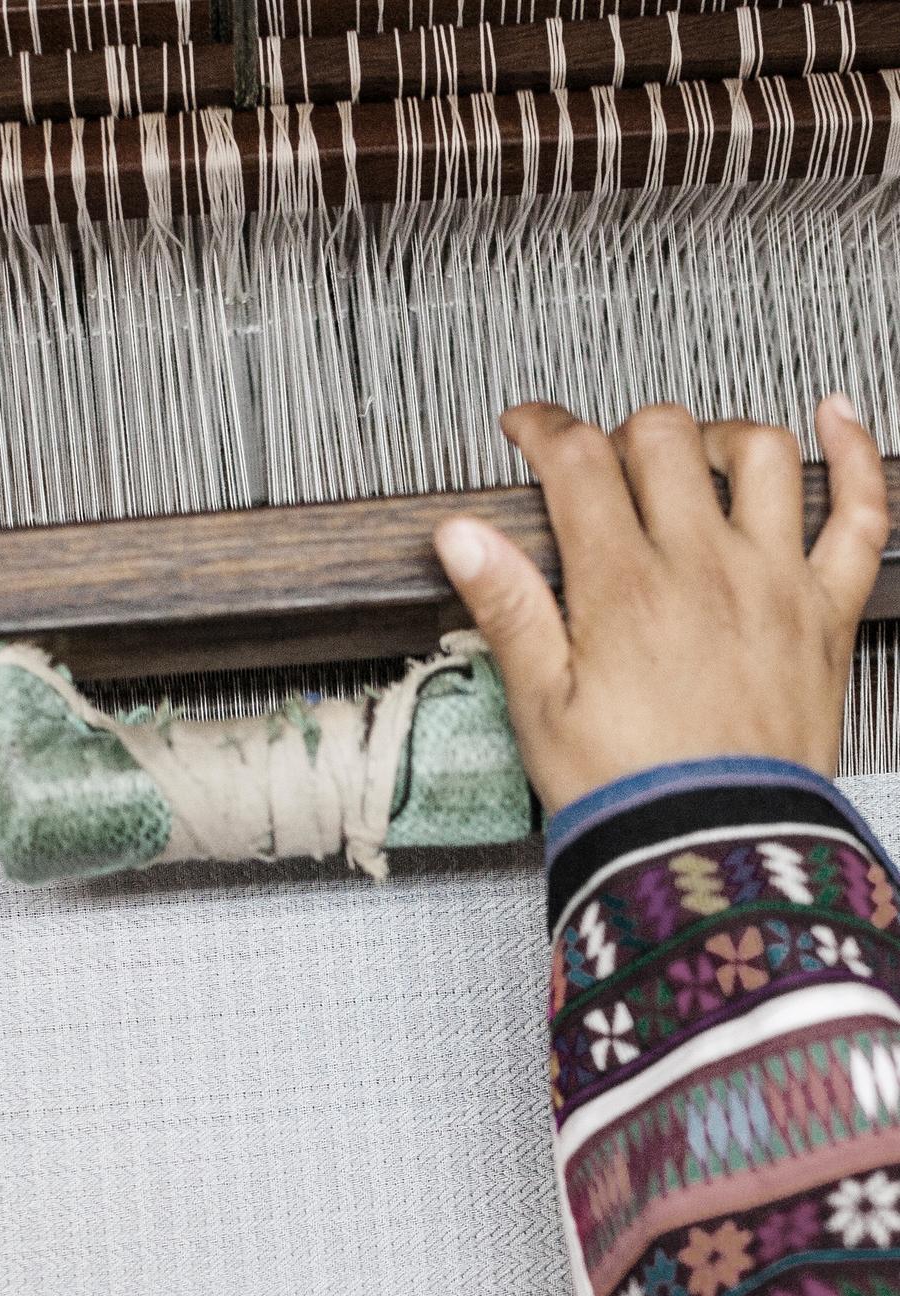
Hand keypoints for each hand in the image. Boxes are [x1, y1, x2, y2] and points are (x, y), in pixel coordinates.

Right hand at [432, 396, 889, 816]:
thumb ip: (506, 607)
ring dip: (716, 436)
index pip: (578, 461)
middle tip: (600, 469)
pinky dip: (852, 453)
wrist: (715, 850)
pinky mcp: (826, 611)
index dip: (543, 429)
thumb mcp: (540, 706)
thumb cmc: (628, 791)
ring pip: (757, 452)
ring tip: (690, 457)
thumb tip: (460, 534)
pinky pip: (860, 511)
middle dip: (620, 435)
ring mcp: (774, 581)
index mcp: (624, 587)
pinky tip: (833, 419)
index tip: (527, 430)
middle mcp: (704, 567)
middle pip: (662, 438)